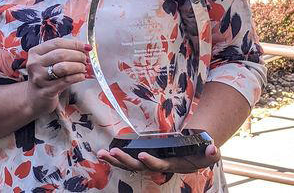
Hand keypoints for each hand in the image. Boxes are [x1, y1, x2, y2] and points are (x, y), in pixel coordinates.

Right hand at [25, 38, 90, 115]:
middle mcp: (35, 64)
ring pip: (63, 67)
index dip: (74, 44)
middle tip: (85, 59)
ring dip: (78, 66)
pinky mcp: (46, 91)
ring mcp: (39, 78)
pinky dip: (77, 77)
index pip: (57, 42)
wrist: (34, 99)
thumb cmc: (45, 77)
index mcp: (35, 52)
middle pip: (61, 54)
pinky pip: (66, 81)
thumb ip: (62, 52)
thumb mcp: (48, 62)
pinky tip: (81, 76)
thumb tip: (84, 47)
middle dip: (78, 55)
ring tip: (83, 68)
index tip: (85, 47)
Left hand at [97, 143, 219, 174]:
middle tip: (113, 153)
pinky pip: (128, 159)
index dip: (151, 162)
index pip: (159, 165)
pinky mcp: (144, 157)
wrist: (193, 153)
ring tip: (101, 154)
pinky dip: (117, 157)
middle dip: (125, 161)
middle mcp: (158, 166)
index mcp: (171, 165)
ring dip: (116, 160)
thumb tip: (212, 147)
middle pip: (139, 167)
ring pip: (130, 164)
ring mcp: (149, 162)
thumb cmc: (201, 153)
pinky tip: (105, 153)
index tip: (142, 155)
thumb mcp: (209, 152)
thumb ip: (211, 151)